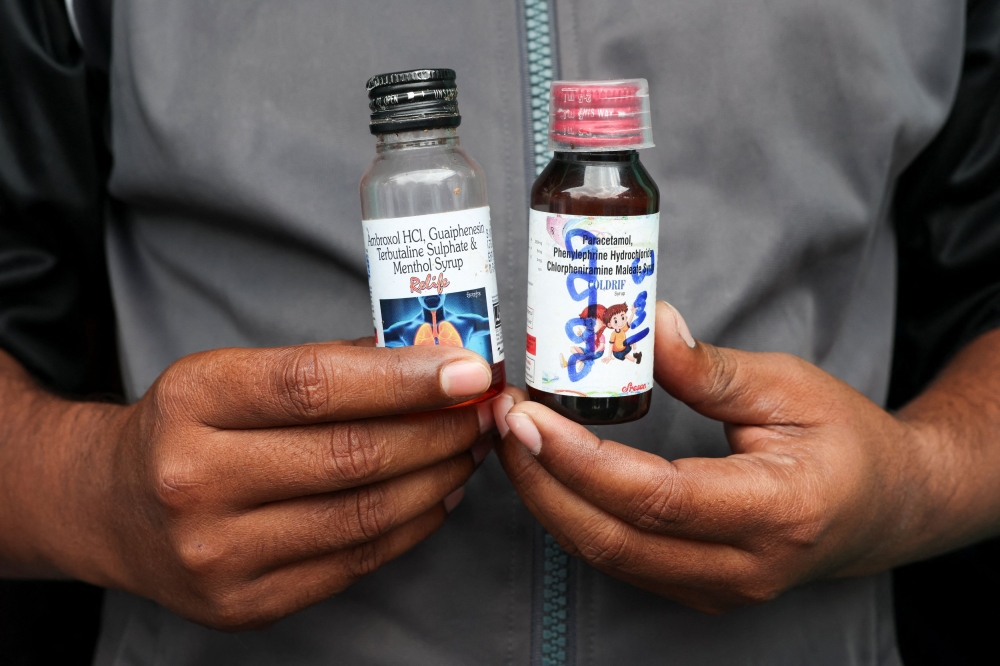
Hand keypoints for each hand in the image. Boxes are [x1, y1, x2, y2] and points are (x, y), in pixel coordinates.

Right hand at [52, 341, 495, 629]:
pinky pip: (354, 561)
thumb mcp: (230, 374)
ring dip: (436, 477)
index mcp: (192, 400)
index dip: (403, 378)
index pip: (315, 385)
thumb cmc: (185, 428)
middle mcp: (195, 480)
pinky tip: (438, 493)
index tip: (468, 370)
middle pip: (350, 455)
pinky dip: (412, 525)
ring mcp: (217, 553)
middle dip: (437, 430)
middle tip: (484, 411)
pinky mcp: (243, 603)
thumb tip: (427, 358)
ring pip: (363, 514)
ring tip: (469, 448)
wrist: (110, 508)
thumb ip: (325, 366)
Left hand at [494, 301, 935, 612]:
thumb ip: (709, 367)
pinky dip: (574, 515)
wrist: (889, 506)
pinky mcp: (700, 589)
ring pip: (608, 556)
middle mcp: (745, 567)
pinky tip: (549, 470)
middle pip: (616, 539)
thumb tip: (642, 324)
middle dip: (543, 481)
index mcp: (777, 511)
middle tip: (503, 421)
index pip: (656, 497)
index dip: (581, 459)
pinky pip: (621, 558)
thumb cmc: (846, 439)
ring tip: (514, 439)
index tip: (528, 415)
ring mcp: (721, 590)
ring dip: (549, 498)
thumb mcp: (788, 386)